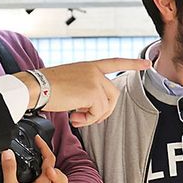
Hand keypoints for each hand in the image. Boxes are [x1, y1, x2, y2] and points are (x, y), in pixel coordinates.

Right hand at [17, 58, 149, 126]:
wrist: (35, 86)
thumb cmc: (46, 87)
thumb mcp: (70, 81)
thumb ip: (86, 88)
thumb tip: (94, 107)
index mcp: (89, 66)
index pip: (114, 62)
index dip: (132, 64)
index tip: (147, 64)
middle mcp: (94, 71)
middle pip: (114, 95)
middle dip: (104, 111)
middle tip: (86, 118)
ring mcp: (95, 80)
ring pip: (106, 106)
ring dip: (92, 117)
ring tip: (76, 117)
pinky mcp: (93, 92)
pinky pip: (98, 113)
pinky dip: (87, 120)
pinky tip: (73, 117)